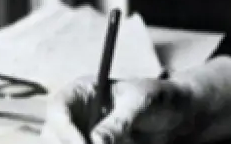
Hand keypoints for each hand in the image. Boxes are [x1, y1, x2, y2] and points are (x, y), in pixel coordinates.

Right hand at [41, 75, 195, 143]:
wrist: (177, 115)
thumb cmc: (159, 98)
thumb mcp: (141, 103)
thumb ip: (119, 121)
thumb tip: (94, 142)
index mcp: (82, 92)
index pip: (59, 109)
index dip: (64, 130)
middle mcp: (76, 116)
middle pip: (53, 137)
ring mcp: (81, 136)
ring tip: (126, 142)